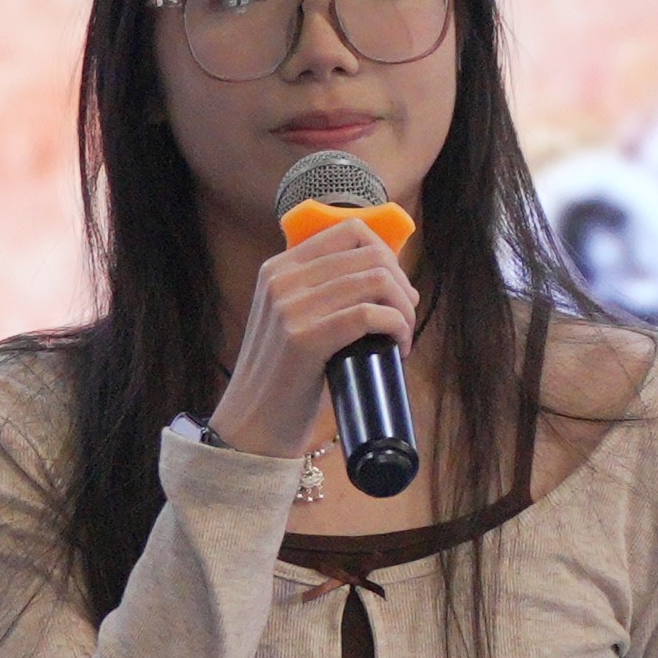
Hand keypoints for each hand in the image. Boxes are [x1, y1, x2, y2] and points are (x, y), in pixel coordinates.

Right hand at [205, 206, 421, 460]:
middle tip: (405, 318)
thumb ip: (318, 292)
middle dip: (402, 285)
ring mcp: (289, 307)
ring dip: (404, 310)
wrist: (252, 426)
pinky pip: (370, 315)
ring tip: (403, 336)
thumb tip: (381, 276)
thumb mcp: (290, 320)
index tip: (395, 288)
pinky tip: (399, 348)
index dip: (387, 255)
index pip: (350, 231)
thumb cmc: (284, 378)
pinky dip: (397, 329)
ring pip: (376, 282)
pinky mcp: (304, 338)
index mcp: (278, 268)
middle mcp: (281, 280)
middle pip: (371, 255)